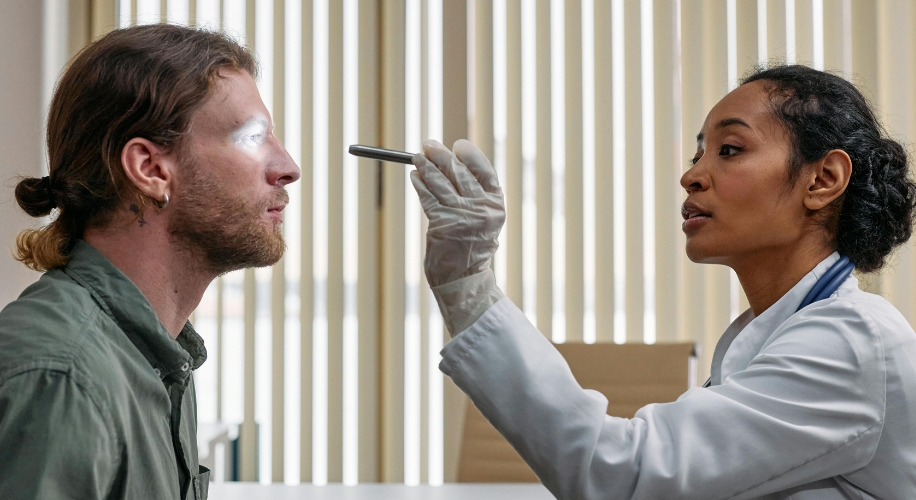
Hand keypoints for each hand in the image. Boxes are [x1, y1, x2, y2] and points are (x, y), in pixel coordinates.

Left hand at [409, 139, 505, 287]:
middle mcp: (481, 209)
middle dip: (441, 155)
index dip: (470, 155)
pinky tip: (415, 177)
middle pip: (459, 172)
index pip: (485, 170)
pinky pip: (428, 196)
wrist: (464, 279)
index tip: (457, 146)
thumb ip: (475, 194)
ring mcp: (462, 216)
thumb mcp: (483, 219)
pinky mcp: (442, 223)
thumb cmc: (471, 247)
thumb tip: (453, 162)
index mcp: (496, 205)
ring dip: (426, 166)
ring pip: (440, 182)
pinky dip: (420, 183)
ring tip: (417, 158)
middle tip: (428, 144)